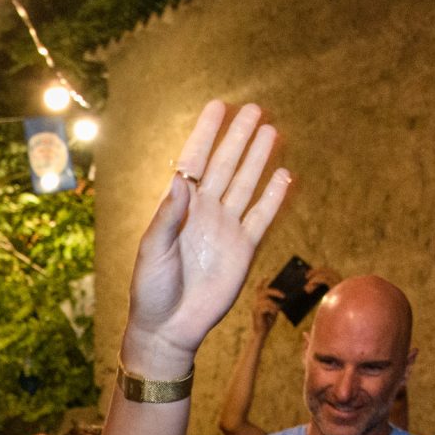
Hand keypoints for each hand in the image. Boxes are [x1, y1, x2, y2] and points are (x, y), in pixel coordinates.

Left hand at [120, 101, 291, 374]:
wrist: (169, 328)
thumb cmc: (151, 289)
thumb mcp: (152, 251)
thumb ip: (168, 216)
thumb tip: (181, 178)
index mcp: (178, 207)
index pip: (194, 162)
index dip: (206, 134)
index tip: (217, 106)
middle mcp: (204, 212)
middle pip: (226, 166)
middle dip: (238, 137)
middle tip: (253, 109)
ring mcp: (226, 228)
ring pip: (246, 184)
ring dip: (258, 158)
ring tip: (271, 130)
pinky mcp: (244, 249)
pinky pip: (262, 217)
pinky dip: (273, 197)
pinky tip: (284, 175)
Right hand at [249, 285, 284, 334]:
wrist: (261, 333)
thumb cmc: (267, 323)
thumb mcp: (273, 311)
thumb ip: (276, 304)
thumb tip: (283, 298)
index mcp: (259, 301)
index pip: (258, 289)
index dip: (261, 282)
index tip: (266, 275)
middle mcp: (256, 303)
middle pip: (264, 292)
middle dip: (274, 292)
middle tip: (283, 296)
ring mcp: (255, 308)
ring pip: (266, 300)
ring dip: (274, 304)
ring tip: (278, 310)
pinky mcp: (257, 313)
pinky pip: (265, 308)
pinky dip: (271, 309)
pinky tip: (274, 314)